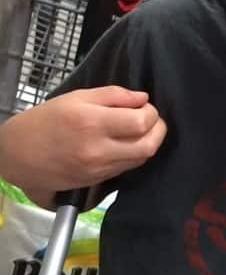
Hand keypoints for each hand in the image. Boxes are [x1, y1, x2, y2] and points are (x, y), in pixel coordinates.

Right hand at [0, 86, 166, 193]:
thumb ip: (114, 95)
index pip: (141, 122)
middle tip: (152, 118)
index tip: (145, 105)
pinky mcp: (98, 179)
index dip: (151, 112)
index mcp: (92, 123)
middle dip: (159, 129)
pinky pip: (128, 167)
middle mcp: (98, 149)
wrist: (18, 154)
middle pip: (148, 145)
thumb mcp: (78, 97)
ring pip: (142, 158)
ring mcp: (99, 168)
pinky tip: (129, 143)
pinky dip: (136, 154)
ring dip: (149, 142)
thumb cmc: (47, 120)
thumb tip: (143, 98)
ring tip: (140, 129)